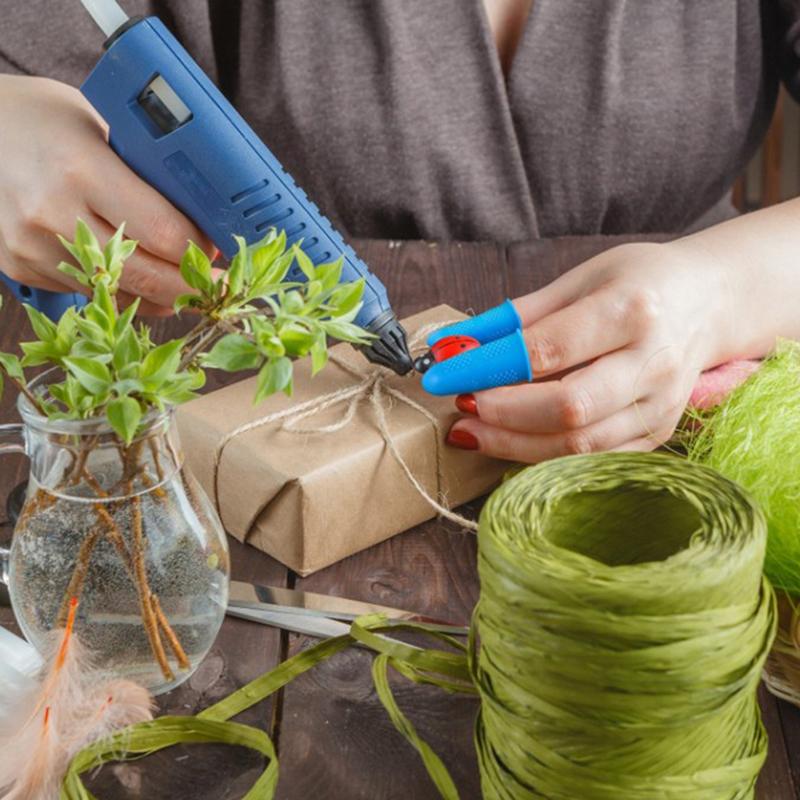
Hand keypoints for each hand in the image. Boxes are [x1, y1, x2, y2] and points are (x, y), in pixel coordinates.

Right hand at [0, 76, 213, 313]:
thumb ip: (144, 170)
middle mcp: (52, 213)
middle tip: (216, 285)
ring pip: (119, 293)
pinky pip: (88, 293)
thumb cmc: (39, 119)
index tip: (220, 252)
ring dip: (159, 296)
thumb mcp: (98, 125)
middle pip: (146, 275)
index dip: (199, 250)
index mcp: (80, 168)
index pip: (163, 231)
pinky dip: (122, 293)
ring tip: (185, 286)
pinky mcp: (18, 266)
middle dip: (190, 286)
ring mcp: (30, 246)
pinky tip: (141, 282)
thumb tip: (202, 215)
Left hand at [446, 241, 730, 460]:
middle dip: (500, 412)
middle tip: (459, 405)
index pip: (546, 350)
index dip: (486, 367)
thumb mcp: (578, 279)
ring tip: (471, 430)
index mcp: (631, 311)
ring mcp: (660, 406)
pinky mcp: (659, 433)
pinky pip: (593, 459)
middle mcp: (652, 363)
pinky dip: (544, 456)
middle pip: (566, 408)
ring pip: (578, 444)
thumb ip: (516, 317)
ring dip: (513, 443)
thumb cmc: (637, 283)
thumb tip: (453, 344)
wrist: (710, 303)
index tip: (441, 375)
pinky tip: (510, 442)